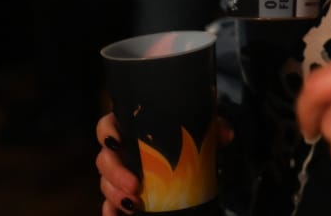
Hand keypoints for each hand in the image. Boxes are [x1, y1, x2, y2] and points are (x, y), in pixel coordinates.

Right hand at [96, 112, 232, 214]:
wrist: (195, 156)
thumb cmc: (191, 136)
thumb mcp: (203, 128)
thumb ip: (214, 127)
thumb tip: (225, 134)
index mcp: (135, 128)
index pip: (109, 124)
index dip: (106, 132)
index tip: (115, 141)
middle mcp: (122, 150)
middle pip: (105, 159)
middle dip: (115, 173)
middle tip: (134, 185)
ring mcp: (120, 173)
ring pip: (106, 183)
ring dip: (114, 194)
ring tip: (132, 205)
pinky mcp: (123, 193)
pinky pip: (110, 203)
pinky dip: (111, 210)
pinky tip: (115, 215)